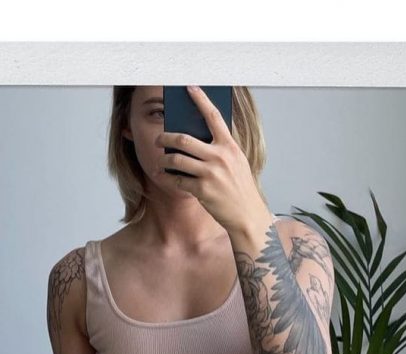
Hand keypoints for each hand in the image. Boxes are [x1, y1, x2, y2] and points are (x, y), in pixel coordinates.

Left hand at [156, 85, 269, 233]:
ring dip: (164, 160)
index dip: (200, 99)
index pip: (213, 116)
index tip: (189, 87)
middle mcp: (219, 157)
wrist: (247, 214)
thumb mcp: (237, 162)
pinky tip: (164, 176)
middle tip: (158, 139)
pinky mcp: (202, 190)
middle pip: (184, 139)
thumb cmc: (240, 188)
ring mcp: (210, 174)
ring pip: (177, 160)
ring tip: (160, 161)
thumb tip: (196, 139)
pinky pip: (178, 180)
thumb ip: (221, 149)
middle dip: (166, 138)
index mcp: (229, 146)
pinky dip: (168, 178)